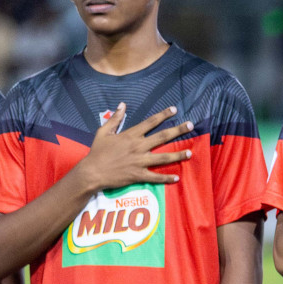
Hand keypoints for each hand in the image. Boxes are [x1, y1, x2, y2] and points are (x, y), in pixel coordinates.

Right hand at [75, 103, 194, 193]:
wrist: (92, 172)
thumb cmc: (97, 152)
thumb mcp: (103, 132)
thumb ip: (115, 119)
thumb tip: (122, 105)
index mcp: (130, 135)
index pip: (150, 122)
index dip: (163, 115)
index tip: (174, 109)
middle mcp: (138, 146)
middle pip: (162, 136)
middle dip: (178, 130)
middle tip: (191, 125)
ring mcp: (140, 161)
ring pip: (163, 157)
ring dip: (178, 155)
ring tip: (190, 153)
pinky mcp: (139, 175)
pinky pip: (156, 177)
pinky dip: (166, 178)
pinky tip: (177, 178)